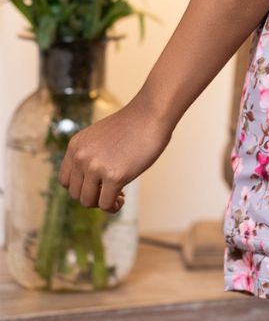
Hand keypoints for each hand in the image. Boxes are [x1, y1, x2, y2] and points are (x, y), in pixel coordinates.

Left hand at [57, 98, 172, 212]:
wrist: (152, 114)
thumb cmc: (133, 124)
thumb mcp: (100, 137)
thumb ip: (90, 155)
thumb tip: (92, 182)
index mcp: (76, 146)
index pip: (66, 180)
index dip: (80, 188)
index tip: (96, 186)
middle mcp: (81, 157)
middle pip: (75, 194)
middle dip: (92, 196)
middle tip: (110, 191)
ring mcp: (96, 167)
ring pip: (88, 201)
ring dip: (102, 203)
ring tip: (118, 196)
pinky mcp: (114, 176)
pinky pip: (106, 204)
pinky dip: (113, 206)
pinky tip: (122, 199)